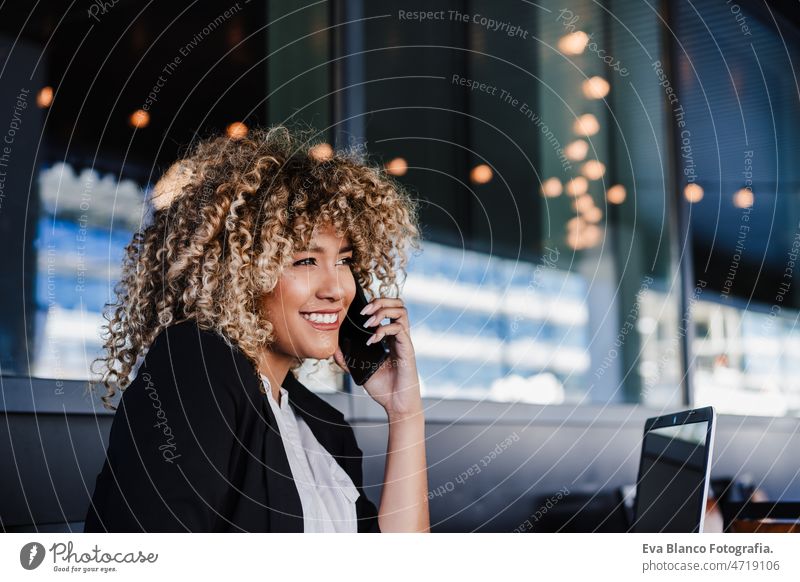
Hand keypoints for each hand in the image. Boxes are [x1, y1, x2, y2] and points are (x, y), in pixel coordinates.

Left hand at [333, 297, 421, 419]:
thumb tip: (333, 349)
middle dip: (380, 301)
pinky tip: (372, 339)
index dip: (375, 304)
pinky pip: (399, 329)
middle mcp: (399, 336)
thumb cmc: (383, 388)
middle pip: (398, 304)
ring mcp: (404, 341)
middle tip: (364, 311)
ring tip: (368, 322)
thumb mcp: (359, 370)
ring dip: (382, 311)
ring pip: (401, 311)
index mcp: (390, 337)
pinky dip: (383, 330)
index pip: (388, 309)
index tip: (358, 312)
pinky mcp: (407, 349)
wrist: (395, 404)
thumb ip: (347, 359)